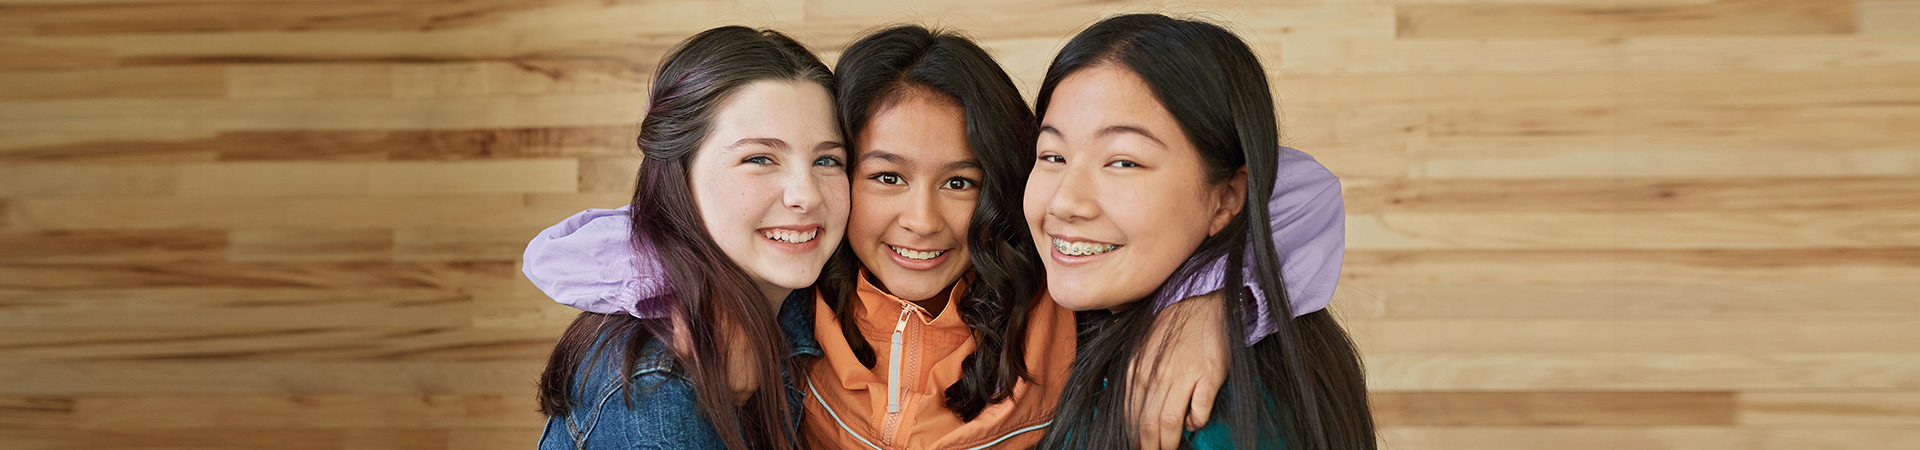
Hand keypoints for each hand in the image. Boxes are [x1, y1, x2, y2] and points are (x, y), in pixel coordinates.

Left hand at [1126, 290, 1228, 449]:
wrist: (1208, 306)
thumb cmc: (1177, 327)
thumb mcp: (1145, 347)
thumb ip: (1138, 374)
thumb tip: (1135, 405)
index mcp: (1139, 369)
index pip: (1131, 413)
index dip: (1133, 435)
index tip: (1136, 445)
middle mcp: (1157, 375)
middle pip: (1147, 423)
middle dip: (1147, 446)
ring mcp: (1183, 376)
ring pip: (1169, 422)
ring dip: (1168, 442)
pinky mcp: (1208, 377)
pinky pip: (1199, 410)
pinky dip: (1196, 422)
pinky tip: (1194, 422)